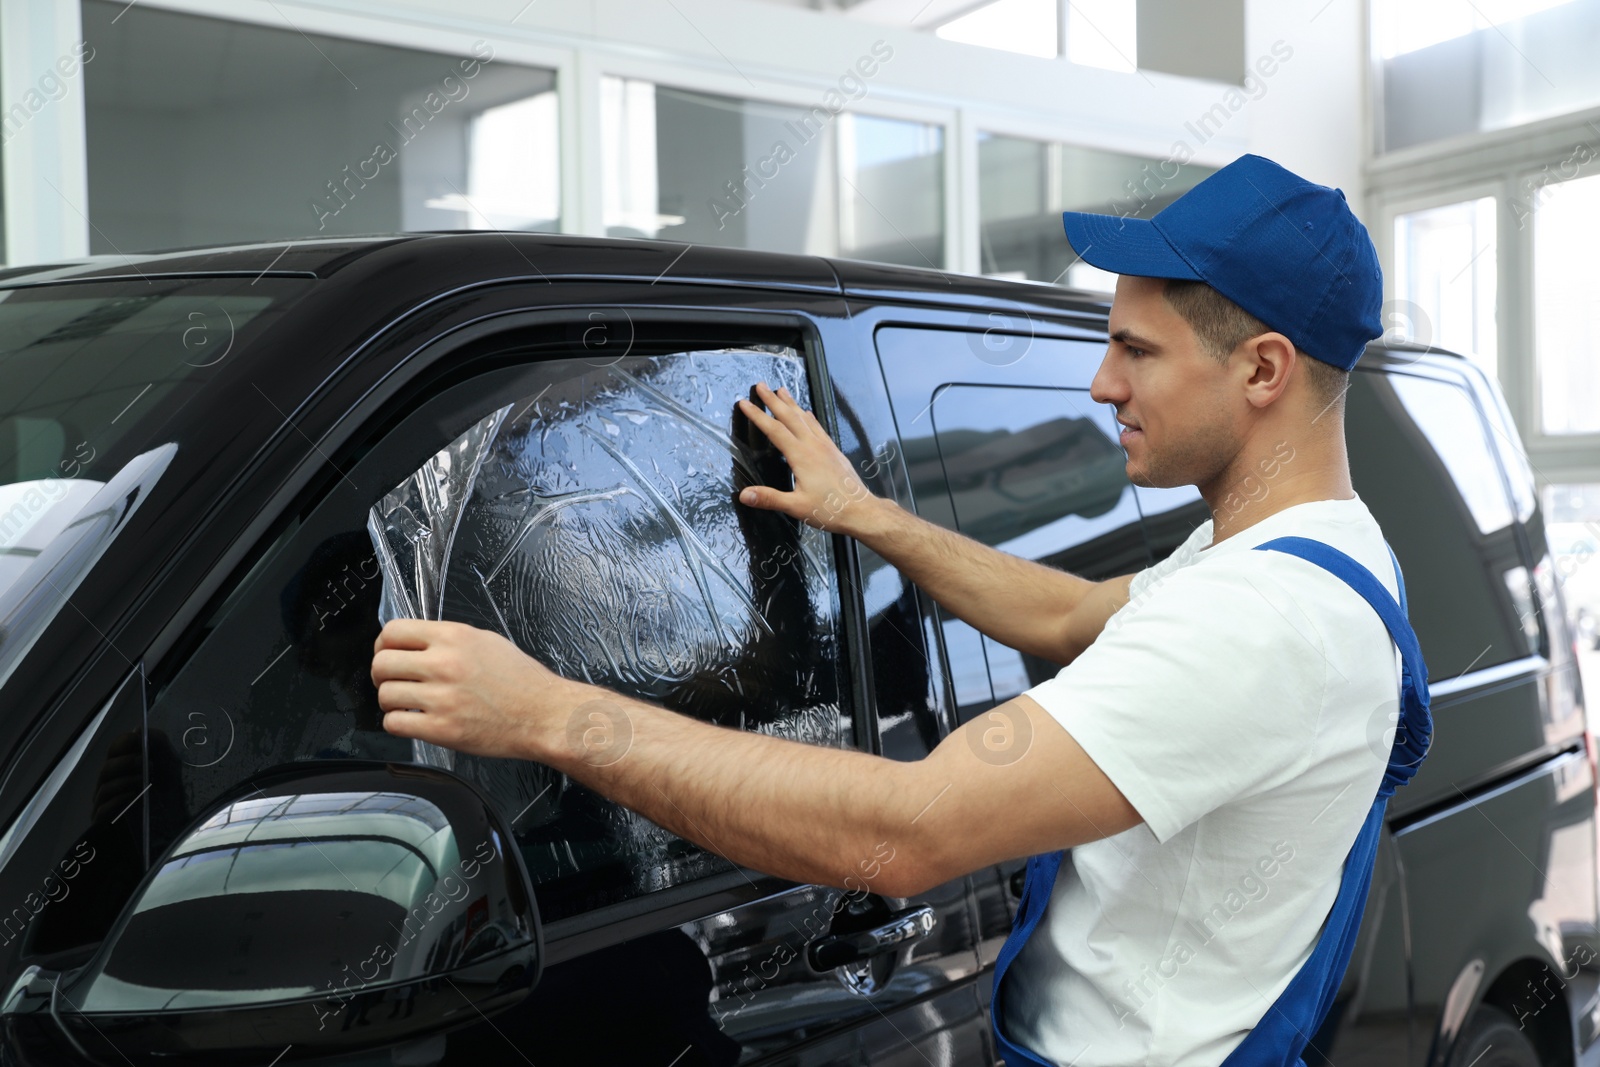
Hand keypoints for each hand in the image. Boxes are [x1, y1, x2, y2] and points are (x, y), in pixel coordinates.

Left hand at [372, 619, 579, 759]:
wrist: (543, 714)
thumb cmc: (522, 681)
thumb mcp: (486, 641)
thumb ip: (448, 640)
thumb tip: (415, 643)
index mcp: (454, 637)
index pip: (393, 632)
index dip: (383, 644)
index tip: (387, 653)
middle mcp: (444, 664)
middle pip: (382, 663)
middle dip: (382, 675)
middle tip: (394, 681)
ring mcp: (442, 698)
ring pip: (385, 695)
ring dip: (391, 701)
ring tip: (408, 704)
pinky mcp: (442, 729)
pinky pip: (395, 724)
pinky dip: (399, 723)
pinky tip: (414, 720)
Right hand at [736, 382, 886, 537]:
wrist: (859, 510)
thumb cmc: (830, 509)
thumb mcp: (795, 506)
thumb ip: (769, 498)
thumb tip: (745, 495)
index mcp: (801, 456)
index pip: (774, 430)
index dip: (757, 415)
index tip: (745, 403)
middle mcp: (813, 446)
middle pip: (789, 416)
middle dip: (772, 400)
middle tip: (761, 386)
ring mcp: (825, 446)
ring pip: (804, 418)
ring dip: (791, 403)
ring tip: (781, 390)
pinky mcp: (833, 451)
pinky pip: (818, 427)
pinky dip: (808, 416)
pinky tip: (807, 413)